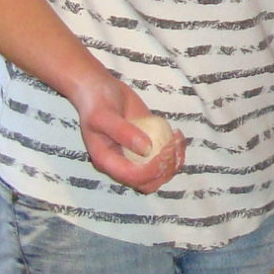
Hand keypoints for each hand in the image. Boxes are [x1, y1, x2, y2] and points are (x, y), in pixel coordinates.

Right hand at [69, 68, 183, 193]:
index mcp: (107, 162)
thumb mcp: (103, 115)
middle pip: (149, 183)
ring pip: (160, 175)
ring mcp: (136, 158)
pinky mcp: (148, 148)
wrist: (100, 90)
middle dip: (166, 169)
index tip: (165, 149)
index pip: (133, 177)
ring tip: (177, 139)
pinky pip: (165, 160)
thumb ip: (122, 131)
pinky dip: (176, 152)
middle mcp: (122, 165)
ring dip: (174, 162)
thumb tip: (146, 149)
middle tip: (173, 145)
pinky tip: (177, 135)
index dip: (152, 169)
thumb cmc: (96, 103)